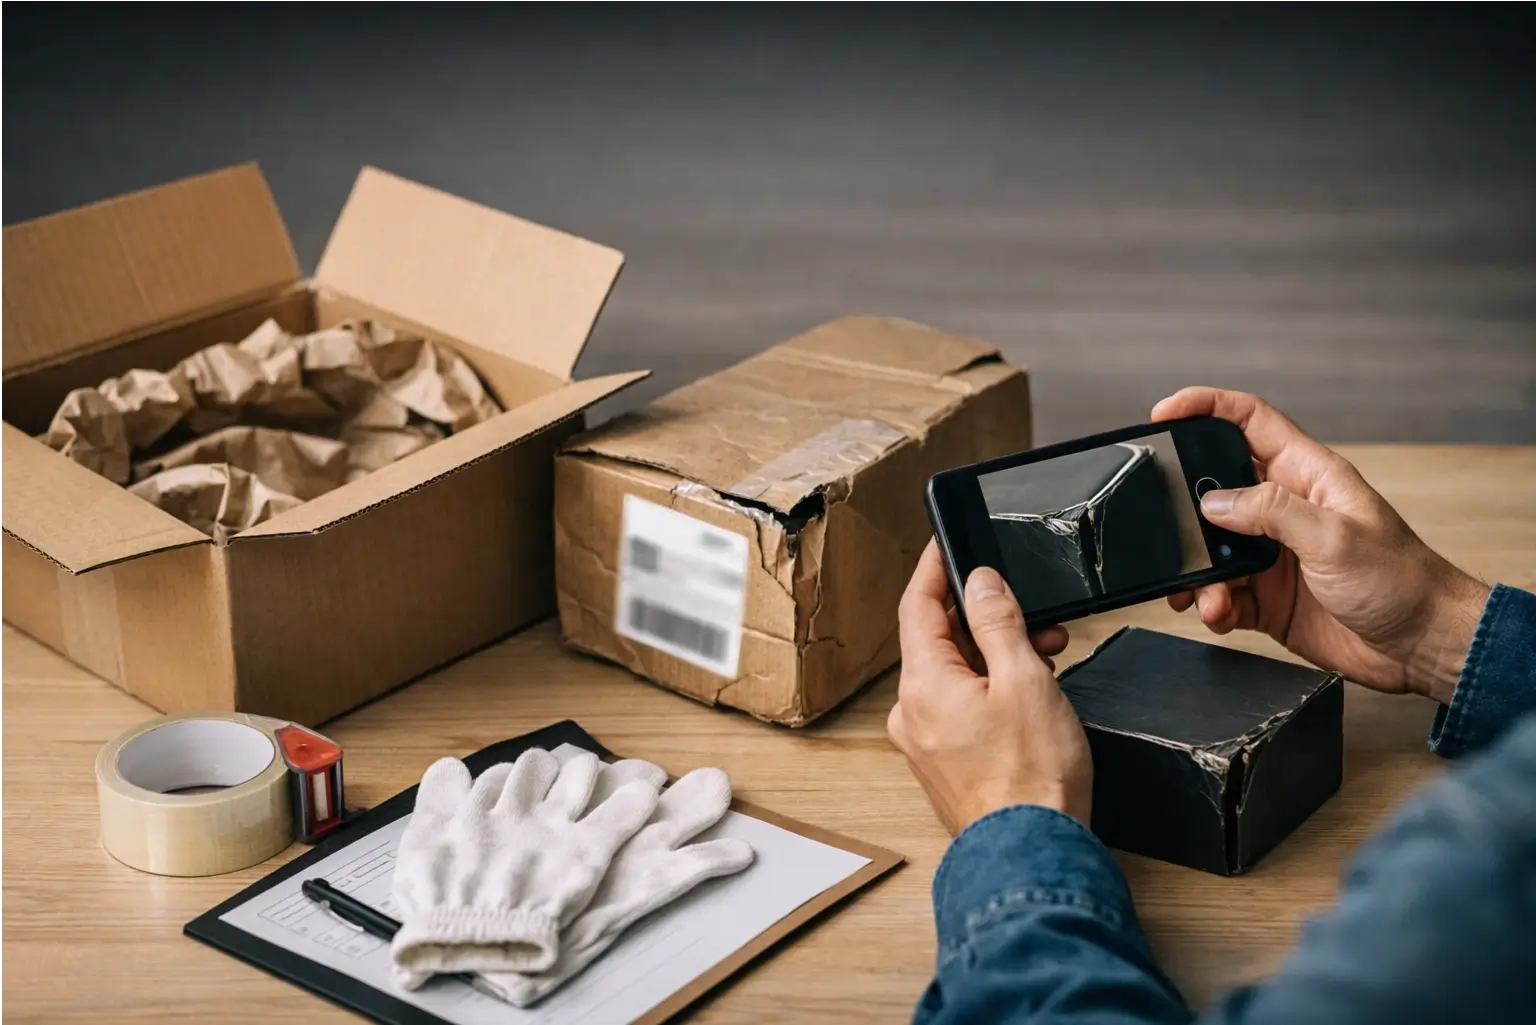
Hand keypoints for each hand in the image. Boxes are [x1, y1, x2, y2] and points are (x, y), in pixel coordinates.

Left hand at [887, 541, 1091, 832]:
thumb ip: (998, 623)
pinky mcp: (945, 764)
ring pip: (955, 674)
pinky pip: (960, 706)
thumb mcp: (1024, 679)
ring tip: (1046, 652)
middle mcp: (913, 712)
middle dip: (986, 617)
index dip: (934, 569)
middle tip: (1030, 609)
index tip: (944, 543)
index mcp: (923, 683)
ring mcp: (926, 741)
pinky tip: (1028, 692)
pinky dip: (991, 688)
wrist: (1032, 854)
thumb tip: (981, 583)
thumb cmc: (1030, 779)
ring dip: (995, 654)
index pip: (918, 606)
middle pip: (939, 640)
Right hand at [1151, 387, 1489, 703]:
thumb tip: (1214, 501)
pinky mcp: (1267, 595)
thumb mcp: (1335, 537)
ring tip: (1205, 593)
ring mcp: (1274, 552)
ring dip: (1198, 572)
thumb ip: (1271, 511)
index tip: (1164, 413)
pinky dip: (1211, 604)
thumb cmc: (1402, 582)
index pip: (1249, 421)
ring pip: (1211, 549)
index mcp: (1307, 476)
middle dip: (1187, 509)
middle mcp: (1286, 509)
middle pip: (1216, 488)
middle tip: (1171, 527)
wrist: (1422, 645)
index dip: (1205, 407)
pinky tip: (1221, 612)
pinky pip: (1221, 592)